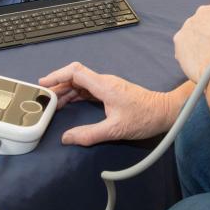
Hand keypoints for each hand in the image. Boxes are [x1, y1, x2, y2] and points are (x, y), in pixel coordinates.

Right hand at [38, 62, 173, 145]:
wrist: (165, 112)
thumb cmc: (144, 118)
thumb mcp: (115, 130)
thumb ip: (90, 134)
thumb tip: (66, 138)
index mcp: (104, 85)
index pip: (76, 71)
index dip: (57, 75)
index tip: (43, 84)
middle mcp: (105, 82)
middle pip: (76, 77)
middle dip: (58, 85)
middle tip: (43, 97)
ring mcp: (109, 86)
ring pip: (82, 83)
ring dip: (66, 91)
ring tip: (52, 103)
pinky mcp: (112, 92)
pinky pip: (89, 89)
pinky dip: (76, 95)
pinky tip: (69, 104)